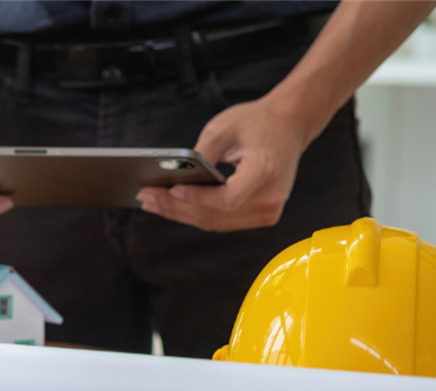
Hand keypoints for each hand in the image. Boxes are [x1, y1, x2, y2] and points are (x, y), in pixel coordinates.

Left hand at [135, 96, 309, 231]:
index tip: (171, 191)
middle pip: (215, 215)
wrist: (290, 124)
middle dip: (175, 207)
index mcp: (264, 172)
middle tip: (145, 197)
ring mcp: (268, 210)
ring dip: (181, 214)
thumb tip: (171, 177)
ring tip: (152, 203)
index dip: (197, 199)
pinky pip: (223, 221)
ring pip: (215, 223)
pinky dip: (196, 214)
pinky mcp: (262, 215)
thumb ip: (199, 154)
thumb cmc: (259, 122)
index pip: (226, 199)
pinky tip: (174, 206)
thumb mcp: (223, 128)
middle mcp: (270, 197)